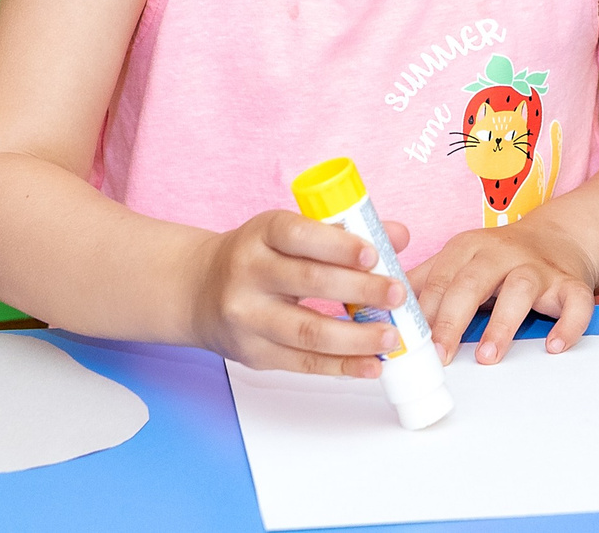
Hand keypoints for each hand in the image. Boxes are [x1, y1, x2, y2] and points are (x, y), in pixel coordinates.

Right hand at [189, 212, 415, 376]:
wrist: (199, 290)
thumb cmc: (258, 256)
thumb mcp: (291, 232)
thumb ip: (344, 232)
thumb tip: (399, 236)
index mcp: (262, 234)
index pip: (300, 235)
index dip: (338, 245)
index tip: (375, 255)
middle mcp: (249, 273)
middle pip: (309, 283)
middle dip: (360, 291)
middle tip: (398, 295)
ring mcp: (248, 317)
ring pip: (306, 330)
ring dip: (355, 338)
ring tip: (390, 337)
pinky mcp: (253, 353)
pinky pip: (301, 363)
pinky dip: (340, 366)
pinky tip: (369, 365)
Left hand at [411, 215, 598, 365]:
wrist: (560, 238)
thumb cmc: (499, 260)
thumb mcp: (459, 261)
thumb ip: (423, 282)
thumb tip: (378, 308)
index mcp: (469, 248)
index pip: (440, 278)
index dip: (425, 311)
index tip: (411, 343)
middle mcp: (503, 253)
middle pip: (474, 281)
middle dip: (454, 319)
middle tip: (441, 354)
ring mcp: (539, 268)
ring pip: (521, 288)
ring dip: (504, 323)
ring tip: (489, 355)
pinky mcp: (570, 283)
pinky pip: (575, 302)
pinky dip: (569, 323)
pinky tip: (555, 345)